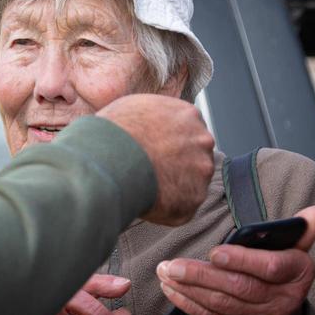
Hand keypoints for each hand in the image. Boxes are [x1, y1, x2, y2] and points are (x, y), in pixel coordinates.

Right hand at [97, 94, 214, 225]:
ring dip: (173, 186)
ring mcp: (202, 170)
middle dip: (177, 164)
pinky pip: (183, 204)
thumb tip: (146, 127)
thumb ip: (153, 116)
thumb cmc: (115, 132)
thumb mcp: (133, 108)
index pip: (189, 130)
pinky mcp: (195, 197)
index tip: (156, 150)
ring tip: (145, 186)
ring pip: (191, 182)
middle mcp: (202, 140)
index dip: (170, 142)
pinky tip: (148, 199)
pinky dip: (168, 206)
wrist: (112, 158)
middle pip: (195, 155)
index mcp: (188, 115)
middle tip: (151, 170)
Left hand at [156, 206, 314, 314]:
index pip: (272, 267)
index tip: (215, 252)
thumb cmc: (281, 274)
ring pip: (221, 303)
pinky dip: (188, 304)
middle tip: (171, 264)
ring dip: (188, 288)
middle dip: (201, 275)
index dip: (242, 260)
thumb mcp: (296, 251)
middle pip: (239, 287)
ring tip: (165, 272)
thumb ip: (301, 230)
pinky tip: (170, 290)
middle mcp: (283, 299)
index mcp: (298, 273)